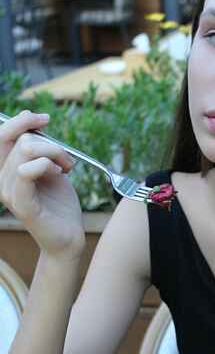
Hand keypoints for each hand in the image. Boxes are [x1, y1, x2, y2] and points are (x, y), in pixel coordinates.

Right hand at [0, 110, 84, 259]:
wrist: (69, 234)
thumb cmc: (59, 202)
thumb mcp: (48, 167)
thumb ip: (37, 146)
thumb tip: (31, 119)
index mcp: (4, 169)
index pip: (2, 134)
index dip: (22, 121)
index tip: (45, 119)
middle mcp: (1, 179)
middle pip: (22, 140)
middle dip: (51, 144)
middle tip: (66, 161)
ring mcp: (9, 192)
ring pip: (27, 150)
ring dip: (55, 153)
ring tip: (66, 168)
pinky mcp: (22, 204)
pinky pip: (26, 171)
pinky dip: (47, 165)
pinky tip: (59, 174)